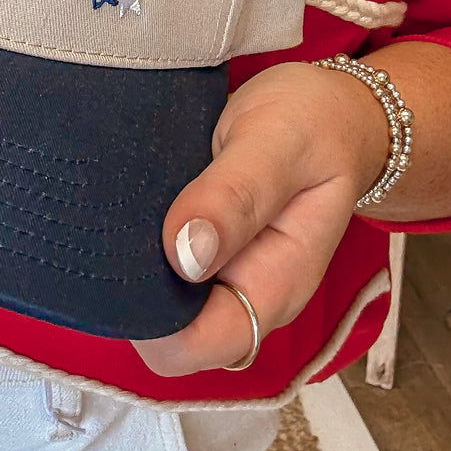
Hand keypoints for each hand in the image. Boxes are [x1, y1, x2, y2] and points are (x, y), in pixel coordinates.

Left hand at [132, 60, 389, 375]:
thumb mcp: (278, 143)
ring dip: (132, 260)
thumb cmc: (317, 120)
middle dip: (134, 290)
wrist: (334, 104)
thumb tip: (185, 257)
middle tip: (116, 222)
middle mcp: (247, 287)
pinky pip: (161, 257)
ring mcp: (226, 267)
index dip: (152, 326)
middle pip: (168, 329)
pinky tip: (128, 199)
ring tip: (121, 204)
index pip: (198, 346)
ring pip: (159, 295)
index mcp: (275, 284)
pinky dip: (137, 236)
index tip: (122, 265)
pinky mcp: (206, 241)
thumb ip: (235, 197)